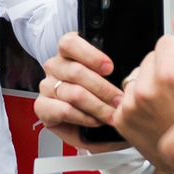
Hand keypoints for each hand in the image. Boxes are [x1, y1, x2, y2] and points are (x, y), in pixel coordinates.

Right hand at [33, 31, 122, 147]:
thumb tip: (130, 69)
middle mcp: (54, 66)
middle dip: (103, 89)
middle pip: (76, 71)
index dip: (90, 55)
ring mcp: (46, 86)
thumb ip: (115, 70)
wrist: (95, 129)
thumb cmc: (104, 99)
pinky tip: (96, 121)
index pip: (69, 43)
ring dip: (97, 106)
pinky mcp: (42, 107)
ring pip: (73, 93)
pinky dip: (84, 117)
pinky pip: (64, 110)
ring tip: (113, 115)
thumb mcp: (112, 80)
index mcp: (68, 53)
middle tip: (121, 101)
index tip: (110, 68)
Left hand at [114, 21, 173, 164]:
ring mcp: (130, 106)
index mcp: (170, 76)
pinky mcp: (121, 120)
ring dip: (151, 85)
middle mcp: (145, 90)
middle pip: (150, 58)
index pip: (166, 42)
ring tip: (169, 105)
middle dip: (165, 68)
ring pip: (137, 77)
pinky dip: (139, 102)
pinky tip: (156, 115)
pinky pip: (127, 97)